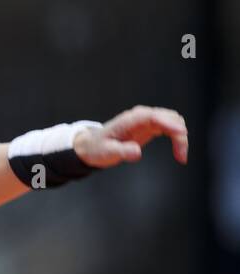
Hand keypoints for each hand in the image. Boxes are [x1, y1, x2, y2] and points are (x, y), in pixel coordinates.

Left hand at [73, 105, 188, 168]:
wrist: (92, 146)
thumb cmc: (98, 148)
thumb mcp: (107, 153)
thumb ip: (122, 151)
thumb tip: (137, 152)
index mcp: (130, 120)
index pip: (153, 116)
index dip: (169, 123)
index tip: (181, 133)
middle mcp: (141, 116)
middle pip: (169, 117)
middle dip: (179, 134)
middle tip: (180, 156)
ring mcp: (147, 120)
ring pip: (173, 121)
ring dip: (180, 137)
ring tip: (180, 157)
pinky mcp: (151, 127)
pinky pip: (170, 128)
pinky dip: (178, 138)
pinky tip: (178, 152)